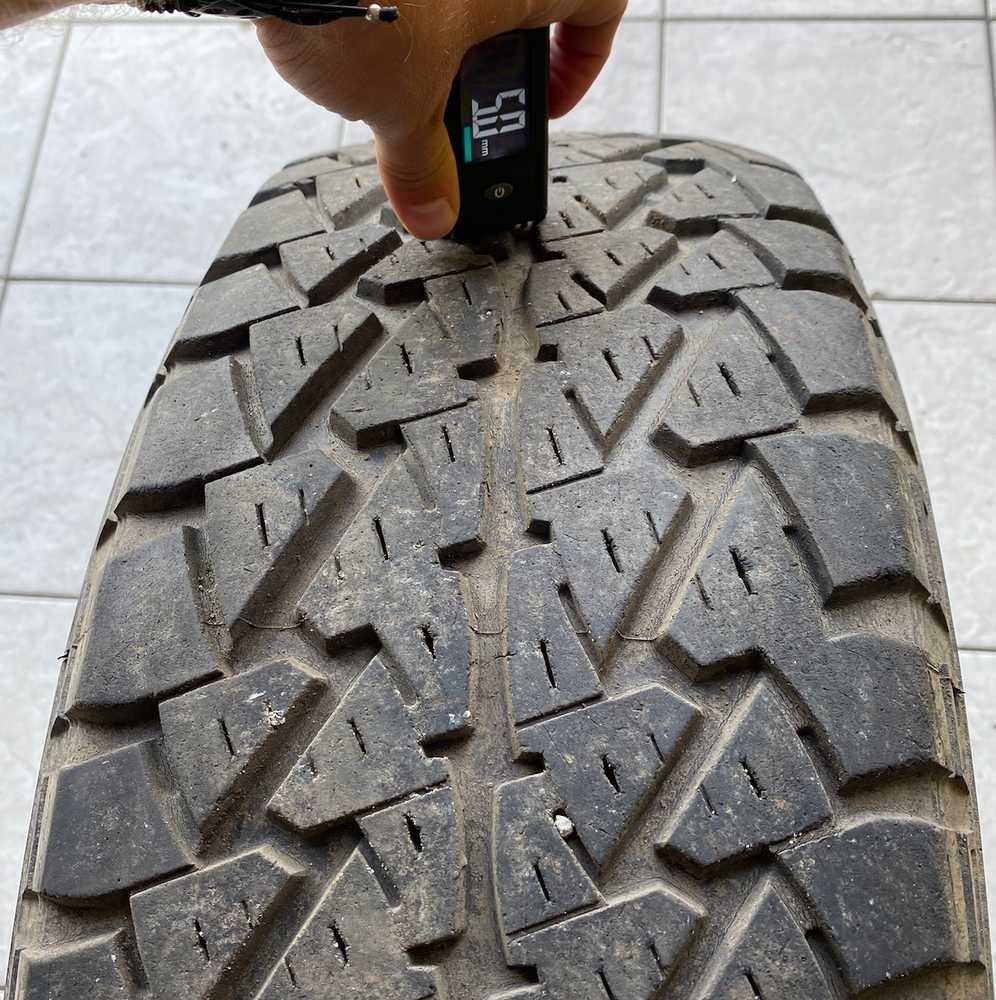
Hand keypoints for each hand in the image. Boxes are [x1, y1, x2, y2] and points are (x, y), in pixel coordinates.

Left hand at [257, 0, 627, 237]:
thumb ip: (423, 165)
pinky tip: (362, 40)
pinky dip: (396, 10)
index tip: (549, 103)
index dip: (583, 63)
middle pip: (519, 2)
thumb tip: (433, 208)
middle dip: (494, 62)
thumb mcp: (401, 108)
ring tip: (403, 82)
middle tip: (470, 108)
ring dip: (441, 37)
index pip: (600, 6)